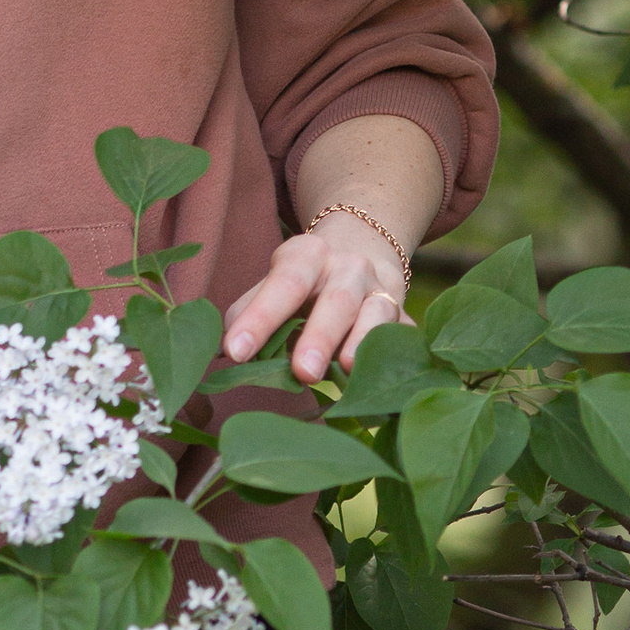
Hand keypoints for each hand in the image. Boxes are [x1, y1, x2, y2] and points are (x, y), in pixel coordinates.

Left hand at [223, 219, 406, 384]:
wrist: (361, 253)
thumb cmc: (303, 284)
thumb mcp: (273, 285)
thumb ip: (248, 314)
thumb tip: (225, 353)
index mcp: (307, 254)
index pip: (282, 284)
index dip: (259, 317)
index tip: (236, 351)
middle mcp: (348, 266)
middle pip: (334, 300)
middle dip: (319, 336)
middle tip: (302, 372)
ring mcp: (381, 289)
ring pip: (376, 314)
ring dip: (361, 341)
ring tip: (346, 367)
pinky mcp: (404, 315)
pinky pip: (404, 335)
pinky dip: (397, 353)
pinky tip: (383, 376)